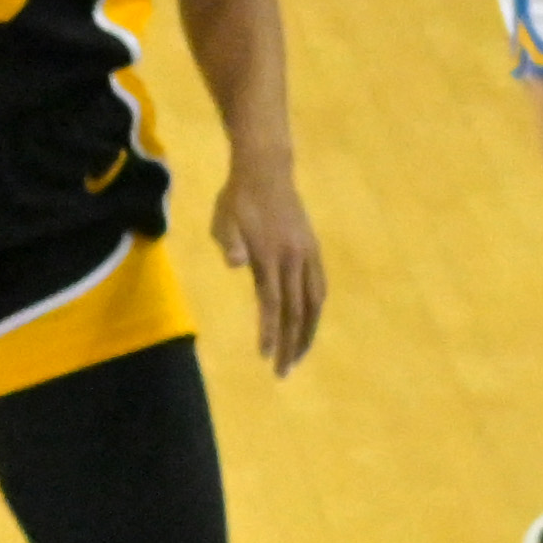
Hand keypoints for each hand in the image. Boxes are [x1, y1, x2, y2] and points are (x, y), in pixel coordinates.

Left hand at [207, 172, 322, 372]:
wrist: (267, 170)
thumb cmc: (237, 198)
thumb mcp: (223, 218)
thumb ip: (229, 242)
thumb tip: (234, 263)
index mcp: (270, 255)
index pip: (272, 302)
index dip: (270, 330)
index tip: (266, 355)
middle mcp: (294, 259)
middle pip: (297, 310)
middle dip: (291, 343)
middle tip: (283, 372)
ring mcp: (307, 254)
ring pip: (314, 302)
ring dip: (307, 332)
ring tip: (297, 356)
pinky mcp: (312, 250)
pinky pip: (319, 286)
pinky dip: (315, 310)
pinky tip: (309, 324)